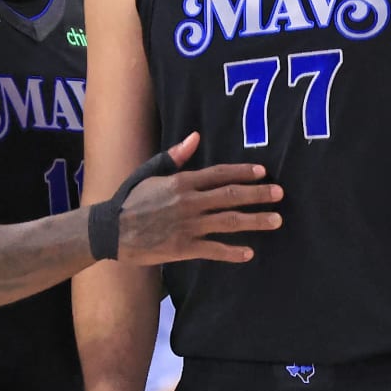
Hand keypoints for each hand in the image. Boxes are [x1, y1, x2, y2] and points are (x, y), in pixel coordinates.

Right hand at [115, 132, 283, 265]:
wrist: (111, 230)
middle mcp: (189, 202)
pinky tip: (249, 253)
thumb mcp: (150, 172)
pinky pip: (213, 250)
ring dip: (255, 221)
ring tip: (276, 220)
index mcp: (181, 182)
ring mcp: (188, 226)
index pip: (219, 174)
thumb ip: (175, 156)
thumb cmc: (129, 200)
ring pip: (228, 222)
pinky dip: (232, 252)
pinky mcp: (183, 247)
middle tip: (279, 194)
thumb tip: (196, 137)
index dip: (243, 172)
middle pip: (231, 196)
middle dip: (258, 194)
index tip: (263, 173)